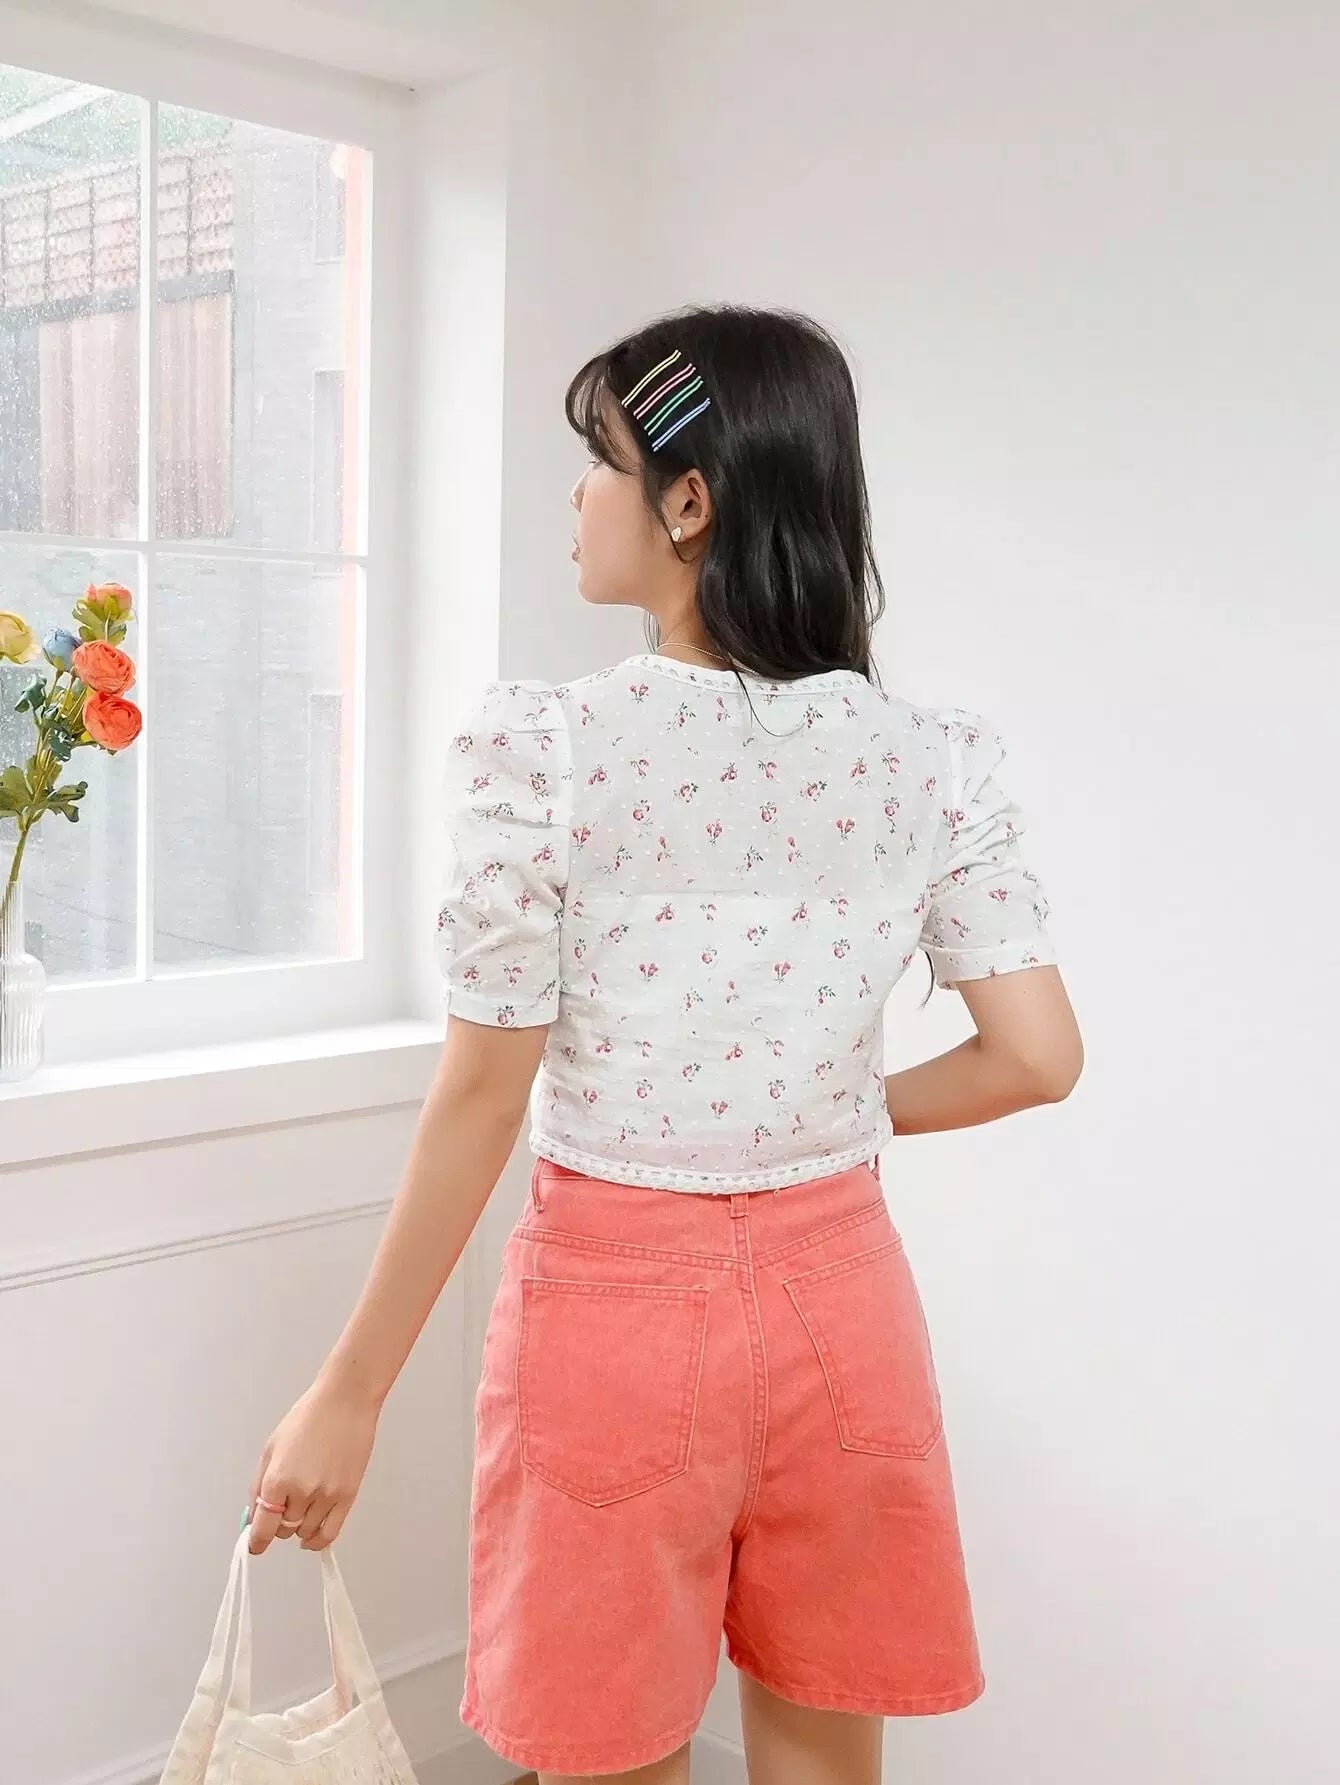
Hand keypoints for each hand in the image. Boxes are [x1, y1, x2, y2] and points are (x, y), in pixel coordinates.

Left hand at [247, 1375, 379, 1555]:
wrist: (345, 1402)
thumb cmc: (308, 1418)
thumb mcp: (271, 1448)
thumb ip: (258, 1486)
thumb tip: (253, 1517)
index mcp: (277, 1479)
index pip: (262, 1529)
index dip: (255, 1542)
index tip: (254, 1545)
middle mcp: (301, 1492)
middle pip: (283, 1531)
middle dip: (278, 1524)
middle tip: (281, 1508)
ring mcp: (326, 1496)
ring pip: (304, 1532)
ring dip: (298, 1527)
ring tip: (301, 1506)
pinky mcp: (347, 1496)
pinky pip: (329, 1534)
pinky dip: (317, 1541)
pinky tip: (311, 1537)